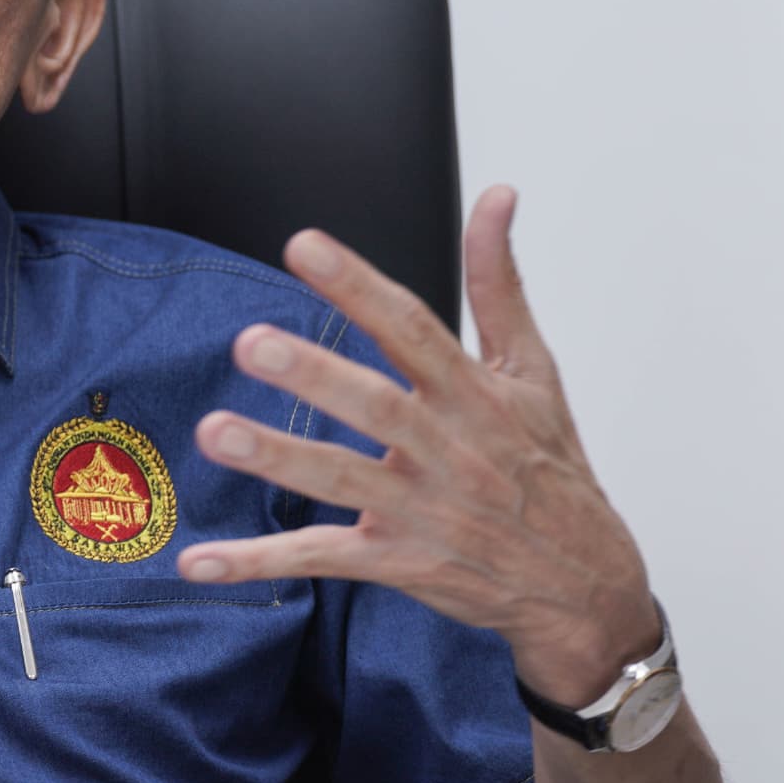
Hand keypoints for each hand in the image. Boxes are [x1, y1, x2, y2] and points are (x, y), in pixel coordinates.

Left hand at [179, 187, 657, 705]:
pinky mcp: (398, 562)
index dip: (359, 287)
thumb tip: (497, 198)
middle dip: (313, 374)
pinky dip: (258, 563)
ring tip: (214, 432)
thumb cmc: (551, 468)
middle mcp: (447, 451)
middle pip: (374, 405)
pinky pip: (320, 559)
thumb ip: (499, 283)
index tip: (304, 246)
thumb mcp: (535, 372)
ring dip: (276, 458)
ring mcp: (421, 510)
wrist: (583, 584)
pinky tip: (199, 561)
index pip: (412, 329)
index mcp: (475, 396)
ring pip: (340, 479)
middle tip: (250, 342)